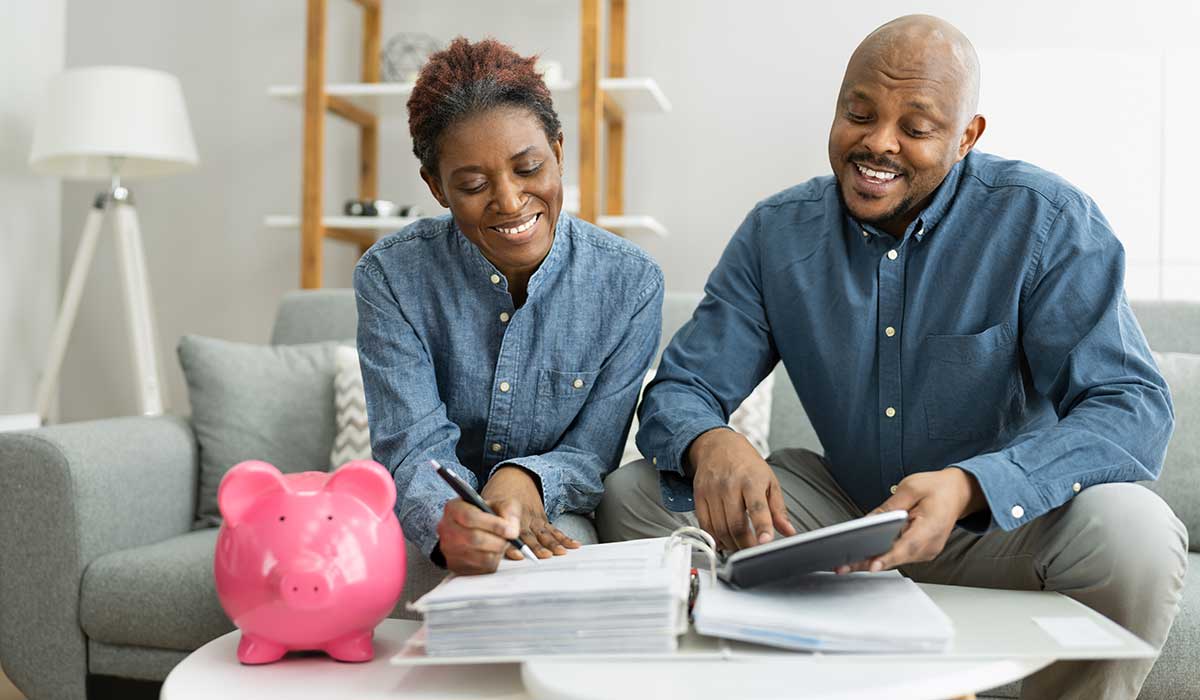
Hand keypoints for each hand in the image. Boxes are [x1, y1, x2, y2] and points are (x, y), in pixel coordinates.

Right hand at [436, 497, 521, 574]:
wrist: (479, 525)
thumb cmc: (489, 513)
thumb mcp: (500, 504)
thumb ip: (508, 512)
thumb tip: (512, 530)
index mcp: (454, 508)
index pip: (470, 517)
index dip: (494, 525)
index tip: (511, 531)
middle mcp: (446, 528)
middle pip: (474, 539)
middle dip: (498, 541)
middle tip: (510, 538)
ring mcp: (448, 549)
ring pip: (479, 557)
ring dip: (497, 552)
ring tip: (501, 543)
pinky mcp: (455, 565)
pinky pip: (481, 569)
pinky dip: (493, 562)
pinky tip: (493, 551)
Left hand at [481, 466, 580, 559]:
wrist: (514, 477)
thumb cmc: (497, 495)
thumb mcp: (487, 502)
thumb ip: (489, 518)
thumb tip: (491, 534)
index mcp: (507, 515)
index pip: (510, 532)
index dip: (513, 545)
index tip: (518, 555)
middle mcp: (523, 518)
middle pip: (531, 536)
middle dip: (538, 547)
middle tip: (545, 556)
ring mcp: (535, 520)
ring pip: (544, 534)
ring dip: (553, 543)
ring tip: (561, 552)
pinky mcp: (542, 520)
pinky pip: (554, 530)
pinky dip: (564, 538)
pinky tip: (574, 545)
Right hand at [686, 428, 795, 550]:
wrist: (718, 445)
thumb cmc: (746, 463)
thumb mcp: (769, 481)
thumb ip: (778, 509)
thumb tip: (789, 532)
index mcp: (751, 480)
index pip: (757, 507)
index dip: (762, 527)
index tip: (765, 542)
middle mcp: (730, 485)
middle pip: (735, 524)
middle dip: (746, 545)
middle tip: (754, 553)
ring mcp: (712, 491)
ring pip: (719, 528)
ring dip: (731, 544)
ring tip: (740, 547)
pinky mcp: (699, 496)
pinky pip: (704, 525)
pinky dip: (714, 538)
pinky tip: (723, 541)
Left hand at [836, 467, 985, 573]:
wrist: (958, 493)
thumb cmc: (936, 488)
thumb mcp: (911, 488)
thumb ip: (890, 506)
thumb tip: (868, 521)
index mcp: (932, 527)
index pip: (908, 546)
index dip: (888, 557)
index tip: (872, 564)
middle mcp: (930, 545)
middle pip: (896, 557)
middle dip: (868, 561)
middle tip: (842, 565)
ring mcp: (926, 551)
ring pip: (894, 559)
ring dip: (871, 560)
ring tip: (845, 563)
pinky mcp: (919, 551)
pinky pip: (897, 555)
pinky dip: (880, 555)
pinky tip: (860, 555)